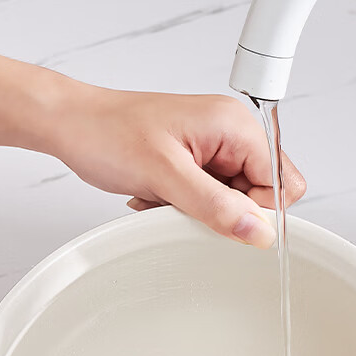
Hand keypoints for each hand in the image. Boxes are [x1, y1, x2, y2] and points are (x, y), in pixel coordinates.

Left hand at [44, 88, 305, 248]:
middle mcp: (230, 133)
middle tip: (183, 202)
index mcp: (234, 125)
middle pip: (259, 194)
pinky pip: (209, 198)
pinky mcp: (195, 161)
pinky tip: (157, 195)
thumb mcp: (164, 174)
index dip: (256, 209)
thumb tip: (259, 231)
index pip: (283, 181)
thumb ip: (216, 205)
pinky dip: (184, 205)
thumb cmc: (108, 132)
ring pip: (232, 201)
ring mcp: (213, 147)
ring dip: (199, 209)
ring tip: (164, 195)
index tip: (219, 216)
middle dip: (223, 210)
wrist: (71, 125)